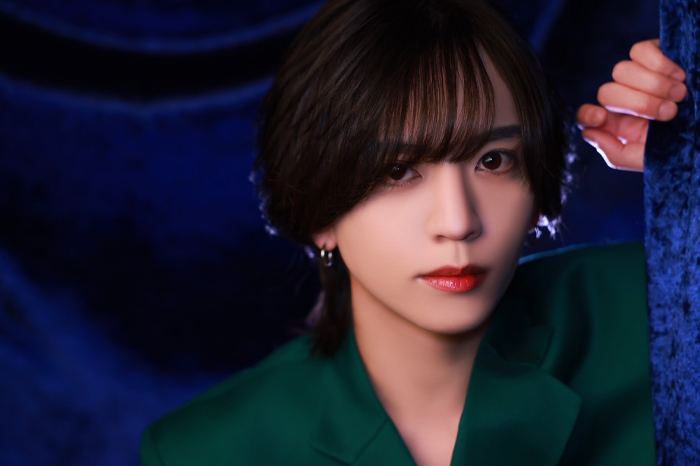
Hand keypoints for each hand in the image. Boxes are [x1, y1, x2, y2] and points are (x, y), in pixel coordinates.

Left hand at [576, 39, 686, 171]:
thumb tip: (589, 132)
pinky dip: (660, 64)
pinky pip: (640, 51)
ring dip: (653, 85)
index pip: (585, 115)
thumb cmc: (684, 145)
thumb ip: (615, 153)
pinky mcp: (656, 54)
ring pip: (621, 70)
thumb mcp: (646, 159)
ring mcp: (638, 76)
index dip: (587, 114)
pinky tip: (680, 75)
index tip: (601, 116)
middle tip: (671, 112)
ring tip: (680, 95)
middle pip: (606, 92)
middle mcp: (623, 98)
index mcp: (617, 124)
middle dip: (640, 103)